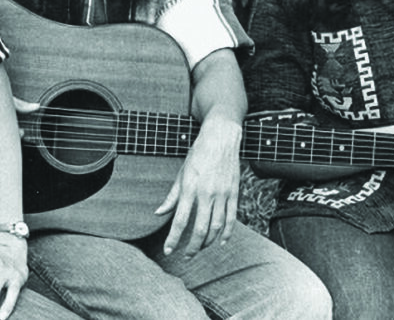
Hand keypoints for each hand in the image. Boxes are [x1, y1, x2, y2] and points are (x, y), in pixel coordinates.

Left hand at [154, 113, 241, 257]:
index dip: (174, 238)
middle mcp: (206, 193)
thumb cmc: (198, 154)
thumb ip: (171, 196)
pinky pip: (232, 218)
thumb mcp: (181, 173)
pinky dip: (227, 233)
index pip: (180, 220)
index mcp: (190, 188)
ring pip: (217, 226)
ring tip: (200, 248)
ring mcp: (222, 193)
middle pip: (200, 229)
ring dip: (208, 242)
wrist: (221, 137)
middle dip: (192, 247)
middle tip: (185, 256)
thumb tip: (159, 213)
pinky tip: (221, 241)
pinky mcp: (234, 192)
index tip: (169, 250)